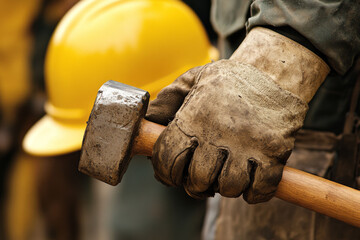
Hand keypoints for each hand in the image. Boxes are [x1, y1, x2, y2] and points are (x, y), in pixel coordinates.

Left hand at [146, 28, 328, 202]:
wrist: (274, 70)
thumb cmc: (228, 78)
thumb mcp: (191, 79)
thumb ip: (166, 101)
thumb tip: (145, 122)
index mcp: (194, 118)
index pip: (168, 159)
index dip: (165, 173)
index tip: (171, 175)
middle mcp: (218, 134)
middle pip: (198, 180)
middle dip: (195, 183)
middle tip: (200, 176)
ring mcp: (248, 145)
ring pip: (229, 188)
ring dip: (225, 187)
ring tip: (226, 174)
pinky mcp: (274, 152)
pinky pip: (260, 190)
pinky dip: (254, 192)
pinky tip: (250, 179)